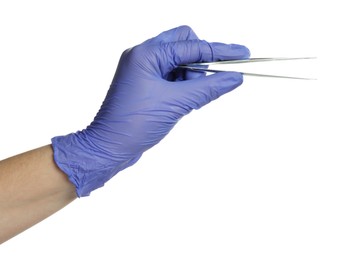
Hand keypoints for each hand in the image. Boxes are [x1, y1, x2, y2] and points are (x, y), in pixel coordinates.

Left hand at [52, 25, 249, 196]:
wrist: (109, 148)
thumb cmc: (134, 125)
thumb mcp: (175, 104)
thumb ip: (207, 88)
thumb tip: (234, 78)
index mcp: (146, 54)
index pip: (192, 46)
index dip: (220, 50)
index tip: (242, 53)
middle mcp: (143, 56)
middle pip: (183, 43)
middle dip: (202, 58)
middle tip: (212, 77)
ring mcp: (143, 70)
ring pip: (179, 60)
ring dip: (193, 75)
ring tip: (192, 98)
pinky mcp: (146, 84)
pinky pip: (172, 75)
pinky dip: (184, 84)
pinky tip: (186, 100)